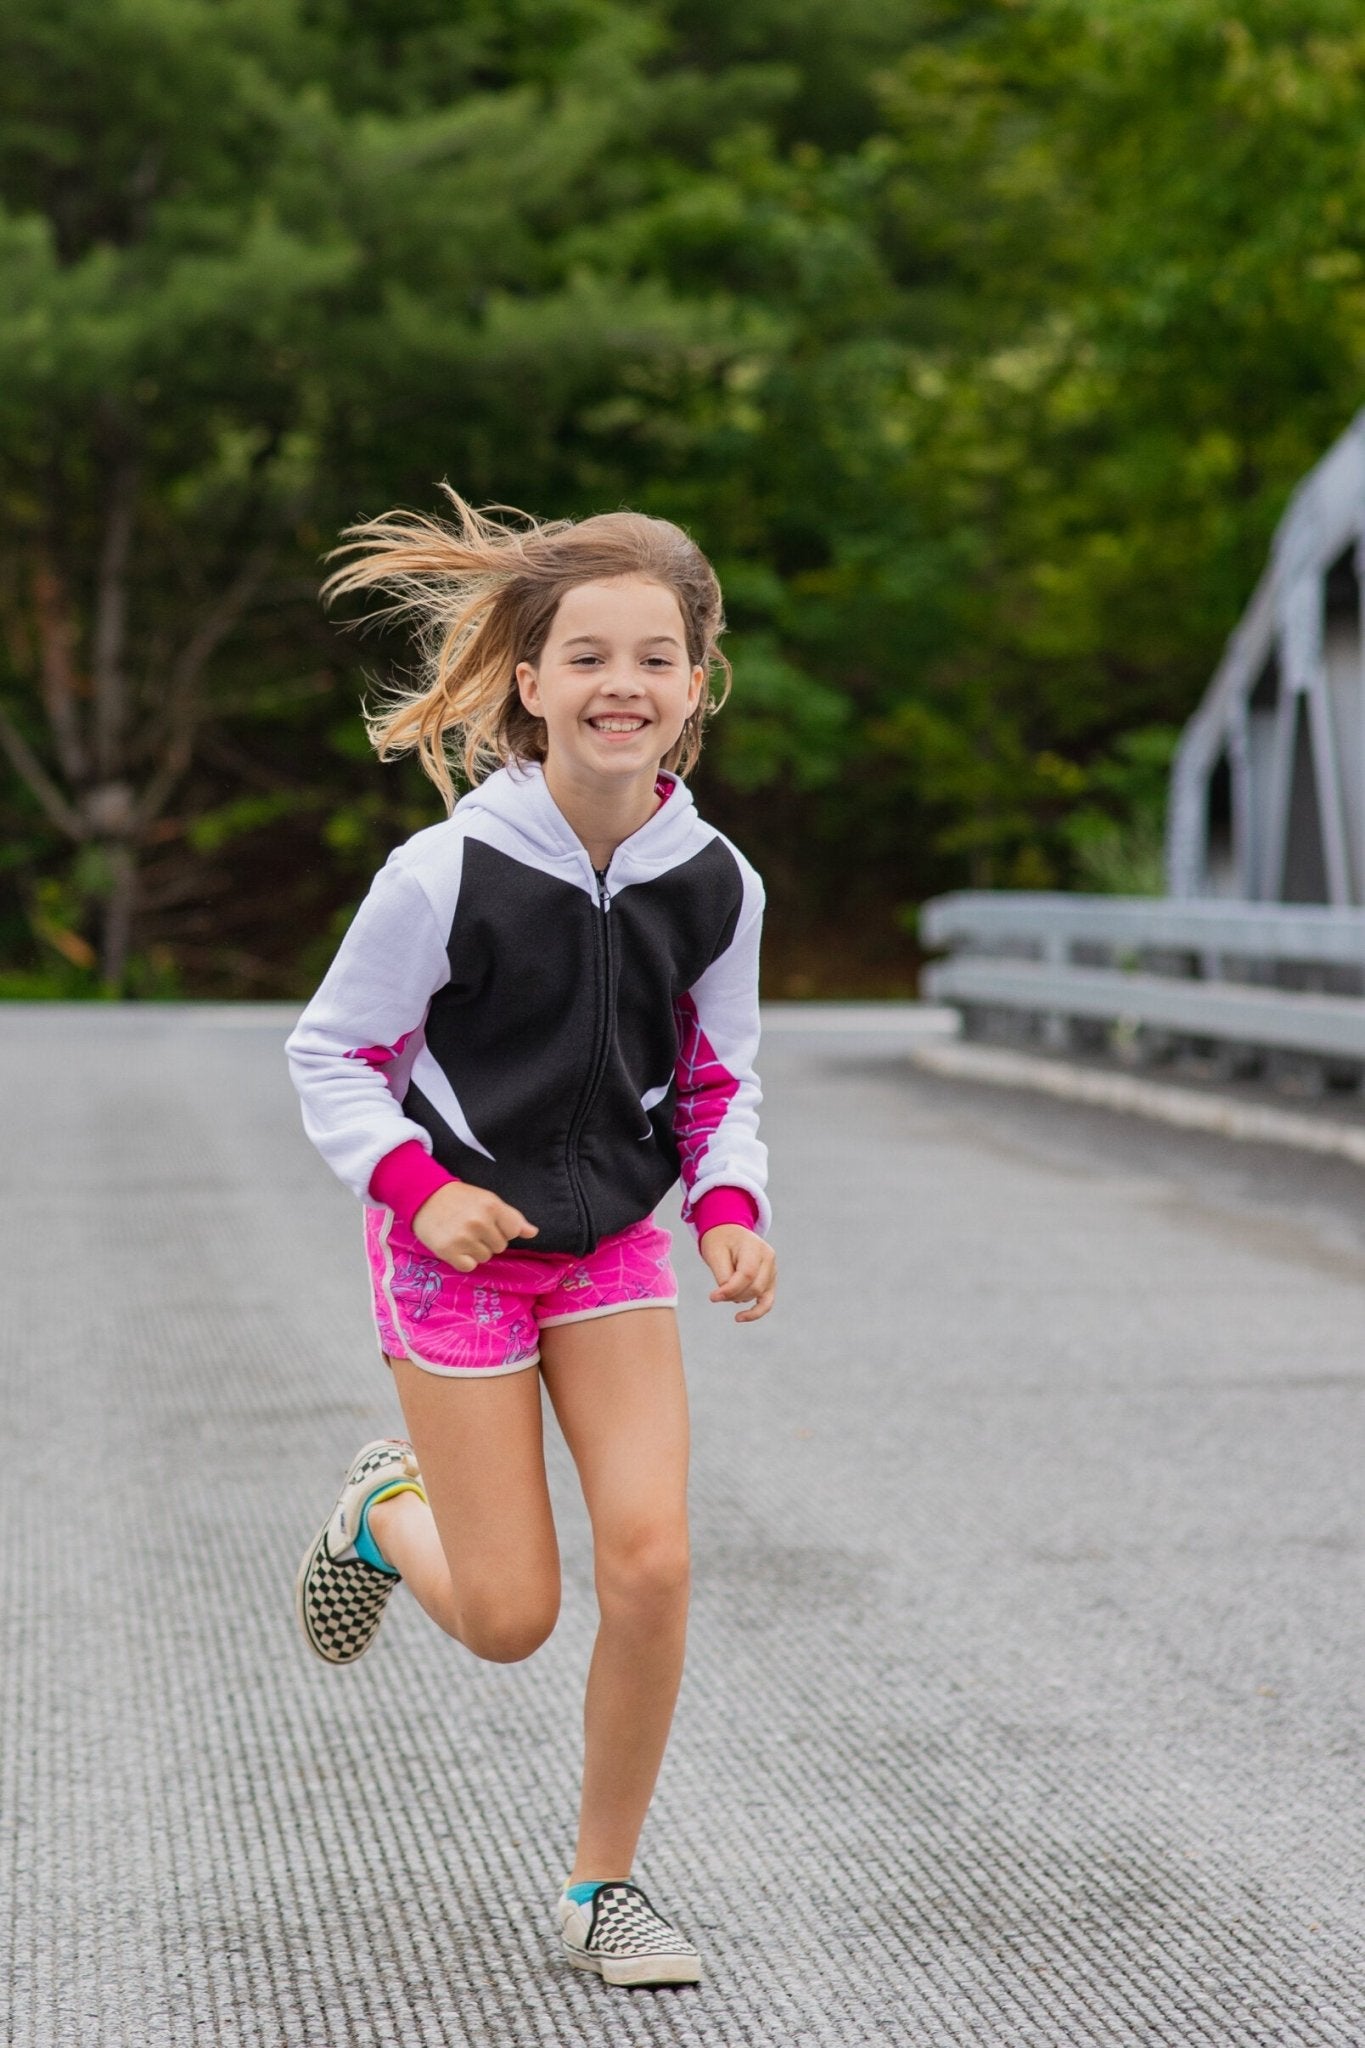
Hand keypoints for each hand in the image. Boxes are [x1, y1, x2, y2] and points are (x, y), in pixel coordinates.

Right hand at [411, 1183, 537, 1271]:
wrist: (424, 1196)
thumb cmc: (459, 1198)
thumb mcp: (488, 1200)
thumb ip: (512, 1217)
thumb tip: (534, 1233)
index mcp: (492, 1206)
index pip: (514, 1231)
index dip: (503, 1229)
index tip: (489, 1222)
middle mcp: (479, 1222)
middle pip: (500, 1247)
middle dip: (488, 1240)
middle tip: (471, 1227)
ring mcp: (464, 1238)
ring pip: (485, 1258)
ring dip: (475, 1250)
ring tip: (461, 1235)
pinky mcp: (449, 1251)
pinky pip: (469, 1266)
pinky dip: (463, 1260)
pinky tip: (455, 1246)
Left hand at [699, 1224, 776, 1322]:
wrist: (729, 1233)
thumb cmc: (720, 1242)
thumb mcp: (715, 1253)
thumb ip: (723, 1275)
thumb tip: (728, 1296)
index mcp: (755, 1247)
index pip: (748, 1274)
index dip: (730, 1289)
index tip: (713, 1297)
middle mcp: (768, 1258)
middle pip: (754, 1286)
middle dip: (733, 1294)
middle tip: (715, 1294)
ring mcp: (772, 1270)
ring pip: (759, 1294)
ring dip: (739, 1298)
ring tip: (724, 1290)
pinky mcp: (770, 1281)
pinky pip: (767, 1301)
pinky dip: (755, 1312)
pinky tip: (738, 1318)